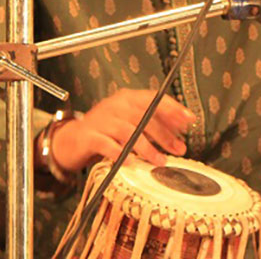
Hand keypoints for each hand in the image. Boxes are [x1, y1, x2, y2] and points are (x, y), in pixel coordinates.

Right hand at [47, 89, 195, 171]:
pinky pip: (107, 145)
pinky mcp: (89, 137)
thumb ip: (152, 123)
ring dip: (147, 147)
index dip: (173, 109)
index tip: (189, 120)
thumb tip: (181, 128)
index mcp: (127, 98)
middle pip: (144, 116)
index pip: (154, 99)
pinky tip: (131, 163)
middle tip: (179, 148)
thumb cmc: (105, 131)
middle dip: (165, 134)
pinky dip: (121, 154)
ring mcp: (101, 120)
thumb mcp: (130, 121)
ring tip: (160, 161)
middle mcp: (115, 105)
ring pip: (128, 131)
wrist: (71, 140)